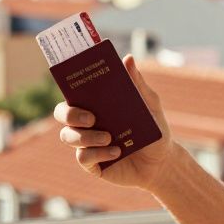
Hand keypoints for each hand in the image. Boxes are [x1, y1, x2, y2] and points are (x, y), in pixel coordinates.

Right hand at [54, 54, 174, 189]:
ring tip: (108, 137)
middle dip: (70, 114)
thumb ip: (138, 84)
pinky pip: (83, 157)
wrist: (162, 162)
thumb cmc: (154, 130)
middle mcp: (86, 123)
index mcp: (96, 105)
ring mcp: (86, 144)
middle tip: (91, 118)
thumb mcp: (151, 106)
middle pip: (62, 114)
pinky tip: (116, 152)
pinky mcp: (92, 164)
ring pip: (68, 136)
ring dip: (86, 137)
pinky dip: (98, 154)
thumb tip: (128, 59)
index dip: (68, 87)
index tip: (77, 83)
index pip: (73, 93)